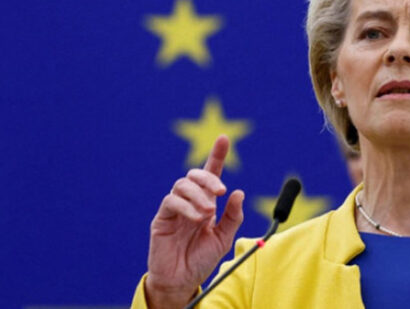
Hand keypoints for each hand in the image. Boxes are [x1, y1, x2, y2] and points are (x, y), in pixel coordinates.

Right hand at [145, 135, 244, 308]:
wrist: (183, 280)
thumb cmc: (202, 258)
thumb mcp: (224, 237)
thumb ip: (232, 216)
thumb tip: (238, 192)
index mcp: (206, 202)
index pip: (211, 174)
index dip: (216, 155)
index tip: (223, 138)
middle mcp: (189, 201)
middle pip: (194, 174)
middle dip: (208, 177)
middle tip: (220, 192)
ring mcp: (174, 208)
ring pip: (182, 185)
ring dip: (199, 195)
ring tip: (209, 212)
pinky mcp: (161, 218)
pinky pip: (171, 202)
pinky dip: (186, 206)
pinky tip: (196, 218)